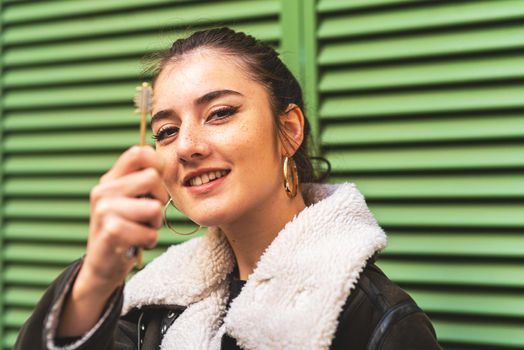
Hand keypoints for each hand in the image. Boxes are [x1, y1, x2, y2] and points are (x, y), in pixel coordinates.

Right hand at [80, 145, 167, 291]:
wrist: (103, 266)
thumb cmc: (126, 230)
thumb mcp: (131, 201)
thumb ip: (143, 181)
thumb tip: (165, 161)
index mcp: (110, 180)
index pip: (138, 153)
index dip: (158, 164)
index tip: (159, 184)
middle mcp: (103, 190)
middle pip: (152, 178)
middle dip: (160, 199)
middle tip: (150, 215)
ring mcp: (104, 210)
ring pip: (154, 207)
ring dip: (155, 224)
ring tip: (142, 230)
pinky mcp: (110, 232)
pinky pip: (149, 232)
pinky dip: (149, 240)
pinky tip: (137, 243)